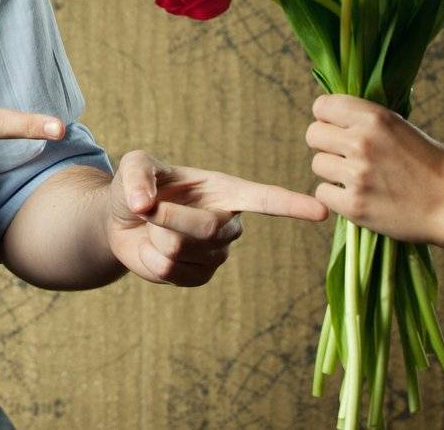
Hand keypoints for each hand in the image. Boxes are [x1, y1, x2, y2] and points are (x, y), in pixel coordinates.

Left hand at [104, 150, 328, 286]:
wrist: (122, 220)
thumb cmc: (138, 185)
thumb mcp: (134, 166)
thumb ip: (137, 176)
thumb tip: (144, 203)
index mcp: (225, 190)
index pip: (265, 199)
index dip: (292, 205)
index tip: (322, 211)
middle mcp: (228, 222)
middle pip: (208, 228)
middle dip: (170, 218)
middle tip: (146, 207)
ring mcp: (216, 253)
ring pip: (183, 251)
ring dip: (155, 236)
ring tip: (154, 225)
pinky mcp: (198, 277)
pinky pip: (170, 272)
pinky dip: (149, 259)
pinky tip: (153, 247)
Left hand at [306, 94, 443, 245]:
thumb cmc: (435, 166)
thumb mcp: (404, 128)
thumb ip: (369, 121)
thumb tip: (337, 114)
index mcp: (374, 118)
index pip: (322, 106)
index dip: (327, 118)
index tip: (337, 128)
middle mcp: (361, 142)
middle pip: (313, 135)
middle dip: (327, 145)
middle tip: (346, 156)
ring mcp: (356, 175)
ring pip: (317, 164)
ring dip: (333, 172)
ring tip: (360, 178)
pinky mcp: (354, 205)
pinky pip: (323, 193)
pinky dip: (336, 197)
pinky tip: (359, 197)